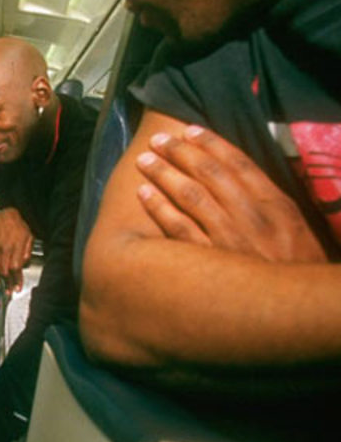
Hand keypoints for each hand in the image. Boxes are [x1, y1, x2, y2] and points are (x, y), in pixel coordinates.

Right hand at [0, 207, 33, 292]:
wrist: (6, 214)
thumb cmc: (19, 225)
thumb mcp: (29, 237)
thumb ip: (27, 253)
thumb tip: (23, 265)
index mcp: (16, 246)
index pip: (16, 268)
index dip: (17, 280)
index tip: (18, 288)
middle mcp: (4, 248)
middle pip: (6, 271)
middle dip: (9, 284)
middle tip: (11, 292)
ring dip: (1, 281)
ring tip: (4, 289)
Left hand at [136, 125, 327, 262]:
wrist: (297, 311)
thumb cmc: (295, 269)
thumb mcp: (294, 229)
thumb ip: (267, 202)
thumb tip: (238, 177)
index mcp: (276, 206)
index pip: (239, 164)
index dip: (211, 143)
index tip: (189, 130)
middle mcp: (252, 218)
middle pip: (210, 175)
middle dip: (181, 153)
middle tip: (158, 140)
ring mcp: (230, 241)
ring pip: (191, 197)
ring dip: (164, 174)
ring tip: (144, 161)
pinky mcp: (210, 265)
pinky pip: (179, 231)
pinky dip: (160, 209)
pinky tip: (144, 194)